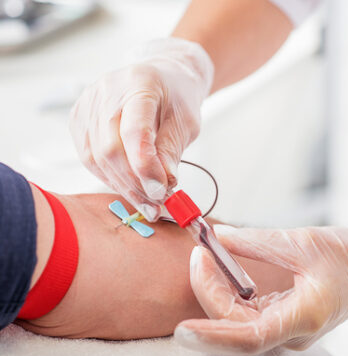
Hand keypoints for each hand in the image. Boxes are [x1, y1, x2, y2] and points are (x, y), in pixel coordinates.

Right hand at [69, 38, 213, 220]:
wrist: (161, 78)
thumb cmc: (176, 98)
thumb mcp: (186, 122)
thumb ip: (172, 150)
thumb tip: (164, 184)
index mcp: (139, 83)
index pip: (134, 131)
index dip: (145, 167)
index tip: (161, 191)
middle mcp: (106, 90)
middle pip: (110, 149)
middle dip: (135, 184)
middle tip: (156, 204)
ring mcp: (87, 104)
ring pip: (97, 158)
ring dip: (123, 187)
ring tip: (147, 202)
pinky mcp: (79, 120)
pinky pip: (90, 158)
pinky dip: (111, 178)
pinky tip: (130, 188)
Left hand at [174, 223, 347, 354]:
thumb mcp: (304, 241)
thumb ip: (258, 242)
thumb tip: (219, 238)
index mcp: (304, 318)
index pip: (248, 340)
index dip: (212, 336)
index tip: (182, 324)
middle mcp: (295, 333)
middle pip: (236, 329)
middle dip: (209, 295)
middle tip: (198, 255)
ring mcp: (290, 331)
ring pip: (239, 324)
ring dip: (216, 293)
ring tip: (205, 257)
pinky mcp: (287, 321)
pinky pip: (248, 315)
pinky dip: (229, 294)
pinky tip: (220, 270)